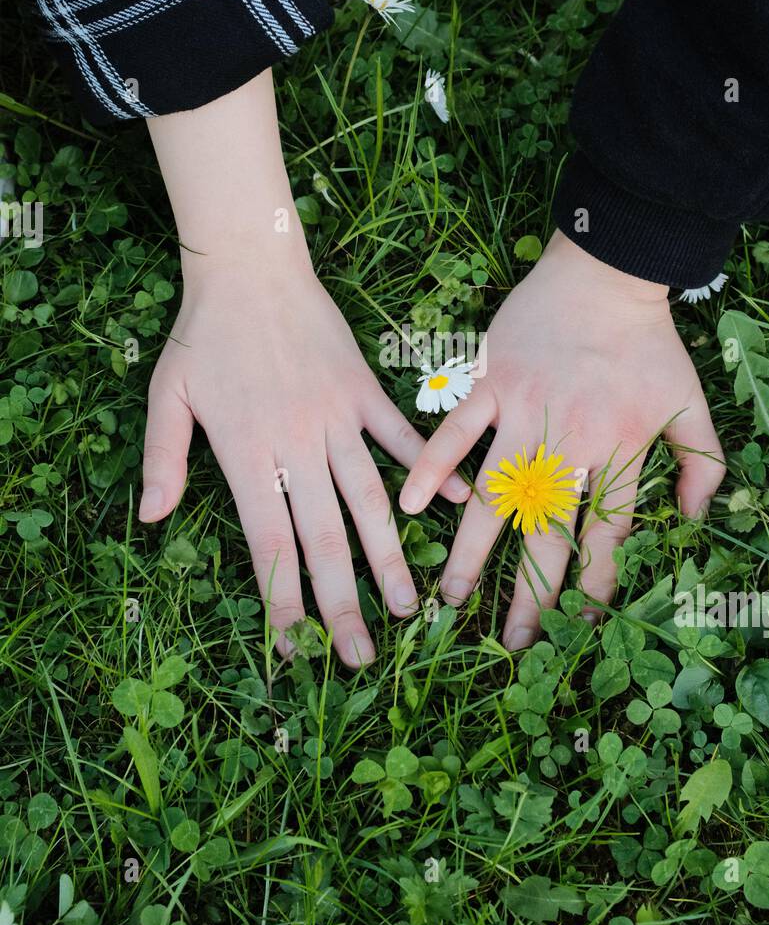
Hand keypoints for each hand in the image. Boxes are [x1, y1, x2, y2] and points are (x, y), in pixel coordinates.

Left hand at [139, 250, 467, 666]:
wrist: (250, 267)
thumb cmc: (203, 335)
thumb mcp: (166, 396)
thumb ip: (163, 460)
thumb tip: (151, 520)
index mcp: (247, 453)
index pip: (268, 543)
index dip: (281, 599)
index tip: (293, 647)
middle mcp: (296, 445)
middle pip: (323, 538)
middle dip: (341, 604)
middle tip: (360, 657)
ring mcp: (336, 419)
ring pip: (369, 500)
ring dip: (390, 557)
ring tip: (411, 606)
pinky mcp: (364, 393)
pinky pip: (400, 439)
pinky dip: (431, 472)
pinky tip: (461, 504)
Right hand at [400, 230, 724, 648]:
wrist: (608, 274)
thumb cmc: (649, 343)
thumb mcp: (692, 403)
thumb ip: (702, 465)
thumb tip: (694, 520)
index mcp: (618, 449)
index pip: (607, 534)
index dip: (595, 585)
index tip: (581, 626)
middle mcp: (569, 441)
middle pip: (546, 531)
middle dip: (530, 591)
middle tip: (513, 641)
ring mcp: (524, 412)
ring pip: (494, 493)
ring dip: (471, 549)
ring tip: (450, 597)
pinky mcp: (492, 383)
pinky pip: (455, 430)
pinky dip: (432, 466)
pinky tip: (408, 507)